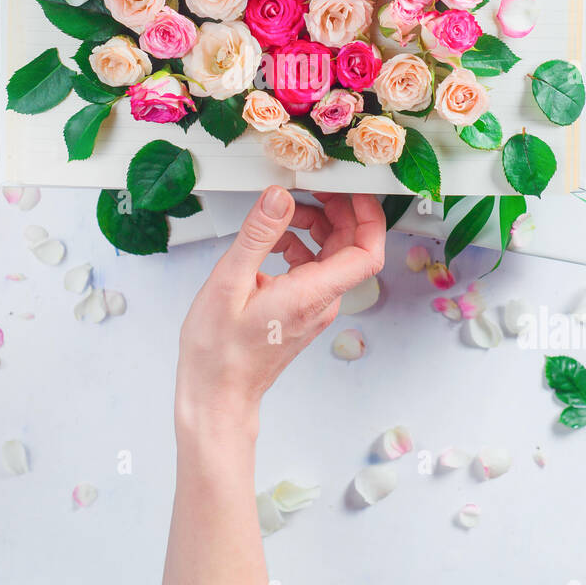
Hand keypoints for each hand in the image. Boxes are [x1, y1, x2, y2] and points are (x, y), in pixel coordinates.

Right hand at [176, 187, 385, 440]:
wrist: (216, 395)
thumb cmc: (219, 352)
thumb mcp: (229, 283)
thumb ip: (258, 235)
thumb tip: (279, 197)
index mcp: (312, 295)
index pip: (367, 252)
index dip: (369, 216)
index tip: (354, 190)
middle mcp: (321, 302)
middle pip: (351, 247)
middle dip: (337, 211)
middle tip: (313, 189)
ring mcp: (314, 308)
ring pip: (332, 257)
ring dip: (314, 228)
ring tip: (284, 213)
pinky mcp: (302, 310)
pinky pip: (314, 270)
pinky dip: (299, 247)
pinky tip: (272, 243)